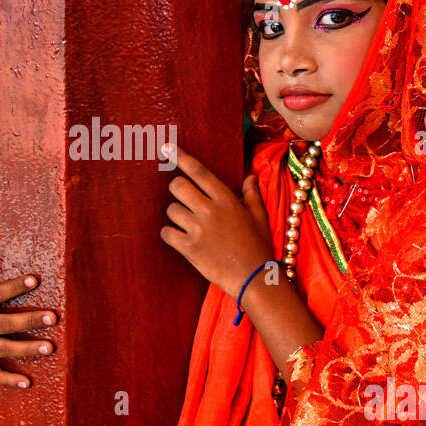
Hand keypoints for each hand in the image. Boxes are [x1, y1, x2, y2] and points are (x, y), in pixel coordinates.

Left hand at [159, 144, 274, 296]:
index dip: (180, 157)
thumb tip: (249, 176)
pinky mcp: (189, 248)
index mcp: (226, 199)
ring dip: (175, 215)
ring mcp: (198, 229)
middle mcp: (210, 210)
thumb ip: (251, 195)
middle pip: (177, 186)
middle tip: (185, 200)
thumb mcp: (259, 217)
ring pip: (171, 209)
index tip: (166, 147)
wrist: (255, 278)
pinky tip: (181, 239)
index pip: (198, 171)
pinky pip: (166, 233)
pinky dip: (170, 234)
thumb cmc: (259, 247)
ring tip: (189, 225)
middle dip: (177, 190)